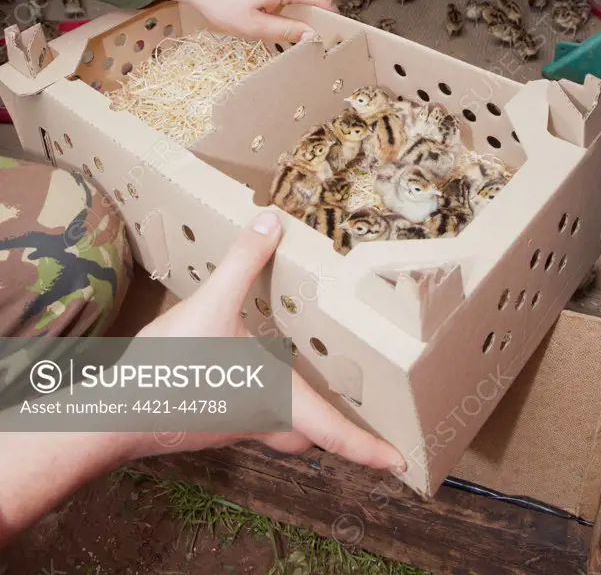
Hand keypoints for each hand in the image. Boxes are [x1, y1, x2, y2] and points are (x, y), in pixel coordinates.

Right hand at [128, 211, 404, 470]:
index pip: (338, 434)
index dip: (372, 449)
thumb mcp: (212, 302)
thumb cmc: (170, 370)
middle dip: (333, 427)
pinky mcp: (208, 421)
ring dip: (295, 410)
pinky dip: (259, 398)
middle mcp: (260, 421)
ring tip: (303, 379)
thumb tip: (272, 221)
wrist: (113, 415)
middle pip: (309, 435)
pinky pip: (247, 416)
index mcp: (277, 400)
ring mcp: (232, 426)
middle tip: (353, 408)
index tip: (402, 463)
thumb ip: (245, 260)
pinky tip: (244, 367)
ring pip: (278, 427)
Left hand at [162, 0, 336, 42]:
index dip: (329, 17)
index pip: (322, 0)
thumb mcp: (254, 26)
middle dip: (298, 13)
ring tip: (259, 15)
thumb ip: (286, 31)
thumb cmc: (219, 1)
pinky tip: (251, 1)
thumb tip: (310, 35)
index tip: (328, 30)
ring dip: (281, 3)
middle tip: (282, 30)